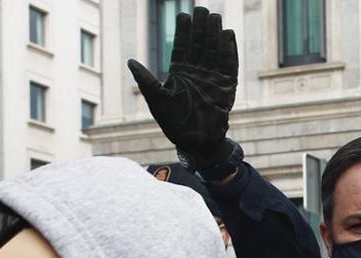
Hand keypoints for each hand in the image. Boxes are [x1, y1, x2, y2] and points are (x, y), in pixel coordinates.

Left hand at [127, 6, 237, 158]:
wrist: (196, 142)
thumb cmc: (174, 124)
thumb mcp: (156, 100)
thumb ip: (146, 80)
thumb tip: (131, 61)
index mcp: (180, 74)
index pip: (182, 47)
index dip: (183, 31)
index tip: (182, 14)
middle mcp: (197, 73)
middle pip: (200, 45)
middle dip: (200, 27)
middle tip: (201, 9)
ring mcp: (213, 79)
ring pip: (215, 51)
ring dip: (214, 34)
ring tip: (214, 17)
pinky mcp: (227, 87)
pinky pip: (229, 65)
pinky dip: (229, 50)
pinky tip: (227, 35)